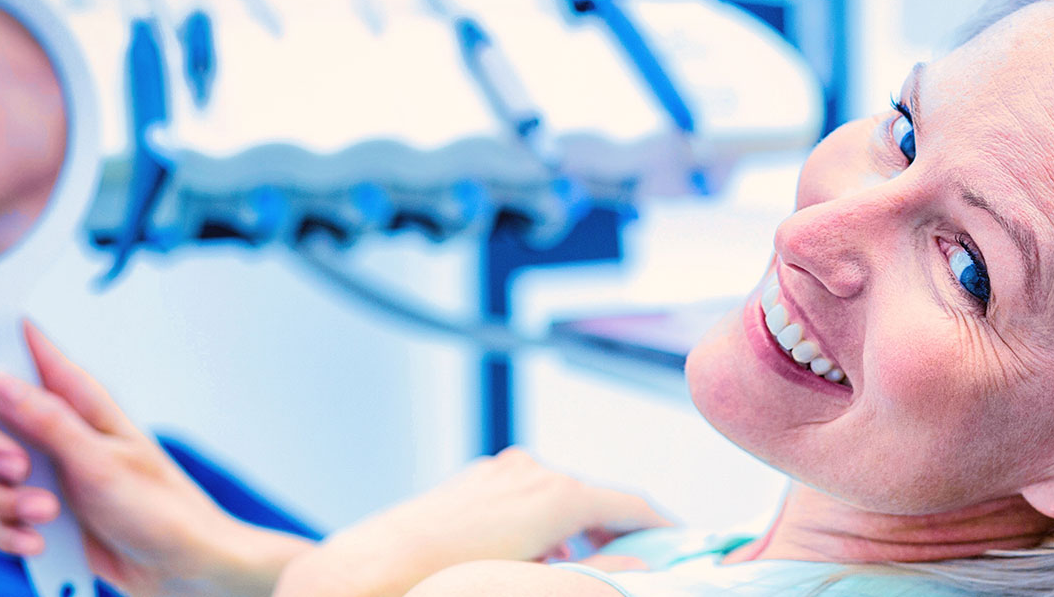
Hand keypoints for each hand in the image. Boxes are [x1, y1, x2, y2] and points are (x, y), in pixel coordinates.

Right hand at [0, 323, 308, 596]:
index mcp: (76, 396)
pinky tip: (38, 541)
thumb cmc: (160, 508)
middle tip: (19, 472)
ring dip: (5, 500)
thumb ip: (48, 420)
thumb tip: (0, 380)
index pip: (16, 345)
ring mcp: (43, 468)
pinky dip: (10, 531)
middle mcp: (53, 426)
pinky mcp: (37, 507)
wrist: (178, 569)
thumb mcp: (101, 461)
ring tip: (48, 515)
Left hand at [276, 447, 671, 596]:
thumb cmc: (445, 579)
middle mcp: (533, 472)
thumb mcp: (535, 581)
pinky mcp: (475, 480)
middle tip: (633, 567)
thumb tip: (638, 571)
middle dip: (617, 535)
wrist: (369, 569)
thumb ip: (596, 573)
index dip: (665, 527)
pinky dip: (540, 526)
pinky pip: (525, 499)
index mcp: (558, 495)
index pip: (633, 505)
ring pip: (559, 501)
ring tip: (570, 573)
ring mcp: (502, 472)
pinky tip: (526, 561)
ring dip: (574, 535)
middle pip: (596, 501)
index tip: (684, 545)